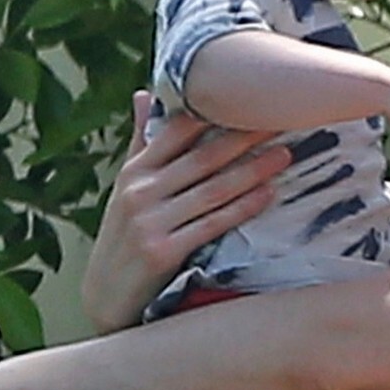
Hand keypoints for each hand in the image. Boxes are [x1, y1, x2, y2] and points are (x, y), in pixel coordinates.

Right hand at [81, 93, 287, 332]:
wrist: (104, 297)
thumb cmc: (123, 236)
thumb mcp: (126, 189)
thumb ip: (141, 143)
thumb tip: (144, 93)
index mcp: (134, 171)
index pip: (176, 130)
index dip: (215, 110)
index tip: (252, 96)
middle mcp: (140, 191)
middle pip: (202, 157)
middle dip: (244, 137)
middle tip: (281, 118)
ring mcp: (150, 222)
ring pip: (212, 189)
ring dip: (252, 170)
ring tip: (285, 154)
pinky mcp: (163, 251)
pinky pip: (212, 223)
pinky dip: (242, 207)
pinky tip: (268, 193)